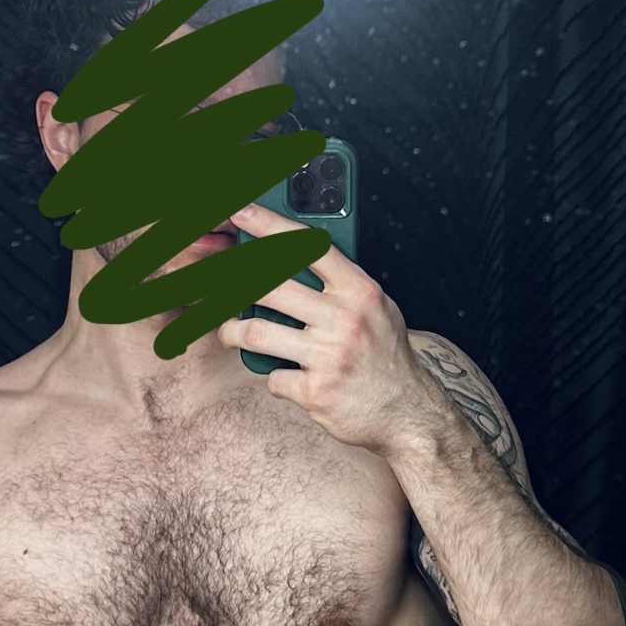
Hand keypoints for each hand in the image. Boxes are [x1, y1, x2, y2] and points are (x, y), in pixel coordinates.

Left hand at [216, 203, 428, 455]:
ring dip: (232, 332)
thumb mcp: (377, 308)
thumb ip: (341, 283)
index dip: (268, 224)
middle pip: (270, 287)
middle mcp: (344, 320)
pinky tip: (287, 376)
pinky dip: (274, 378)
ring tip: (230, 332)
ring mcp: (328, 357)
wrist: (408, 414)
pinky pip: (272, 377)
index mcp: (360, 291)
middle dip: (233, 285)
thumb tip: (291, 255)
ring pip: (256, 333)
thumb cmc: (386, 357)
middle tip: (217, 287)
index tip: (238, 211)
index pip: (307, 245)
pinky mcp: (315, 392)